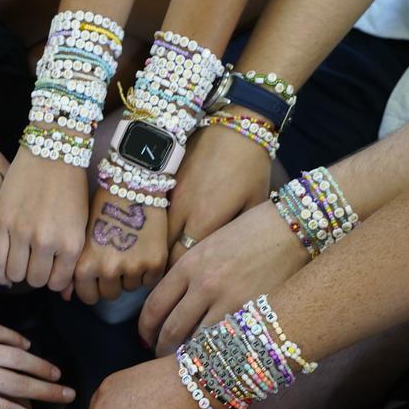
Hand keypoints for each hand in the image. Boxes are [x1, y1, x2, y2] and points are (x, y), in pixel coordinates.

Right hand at [0, 147, 87, 289]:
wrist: (52, 152)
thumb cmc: (70, 187)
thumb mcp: (79, 225)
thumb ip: (71, 258)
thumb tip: (65, 293)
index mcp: (71, 244)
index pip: (57, 282)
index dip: (52, 278)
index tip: (49, 269)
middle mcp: (47, 241)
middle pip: (35, 280)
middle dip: (34, 275)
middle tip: (32, 262)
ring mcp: (22, 232)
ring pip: (14, 274)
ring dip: (16, 270)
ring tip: (18, 258)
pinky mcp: (1, 222)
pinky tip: (3, 258)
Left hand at [72, 187, 167, 303]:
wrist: (132, 185)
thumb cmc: (102, 206)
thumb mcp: (81, 236)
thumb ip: (74, 267)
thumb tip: (65, 296)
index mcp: (84, 265)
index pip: (88, 296)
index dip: (93, 288)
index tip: (97, 278)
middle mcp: (107, 270)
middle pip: (110, 295)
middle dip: (112, 282)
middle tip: (116, 261)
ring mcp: (132, 267)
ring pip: (131, 287)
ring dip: (130, 275)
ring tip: (130, 249)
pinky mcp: (155, 262)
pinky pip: (150, 280)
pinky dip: (148, 269)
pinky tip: (144, 248)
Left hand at [140, 200, 307, 355]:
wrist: (291, 229)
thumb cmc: (250, 234)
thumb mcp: (209, 245)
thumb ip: (188, 274)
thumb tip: (170, 306)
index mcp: (189, 264)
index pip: (155, 305)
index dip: (146, 328)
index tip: (146, 338)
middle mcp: (204, 284)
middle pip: (171, 329)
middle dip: (162, 348)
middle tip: (161, 357)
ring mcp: (230, 301)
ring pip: (196, 344)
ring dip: (188, 359)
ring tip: (187, 365)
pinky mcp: (254, 315)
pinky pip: (226, 345)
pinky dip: (216, 356)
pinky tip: (214, 361)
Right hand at [166, 122, 271, 266]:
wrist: (233, 121)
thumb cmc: (250, 164)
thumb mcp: (253, 203)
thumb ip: (236, 235)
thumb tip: (227, 261)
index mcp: (205, 220)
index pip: (182, 264)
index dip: (181, 279)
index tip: (185, 287)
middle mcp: (180, 212)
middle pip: (164, 253)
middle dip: (167, 269)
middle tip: (174, 280)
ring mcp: (168, 197)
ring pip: (155, 236)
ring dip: (160, 250)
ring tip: (166, 261)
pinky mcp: (163, 184)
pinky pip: (155, 217)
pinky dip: (158, 230)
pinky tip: (163, 235)